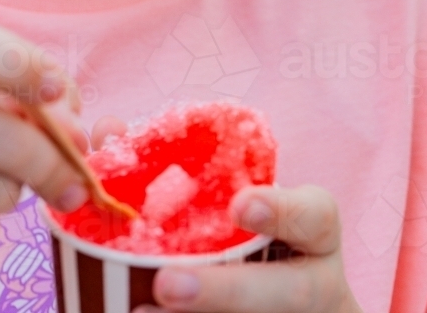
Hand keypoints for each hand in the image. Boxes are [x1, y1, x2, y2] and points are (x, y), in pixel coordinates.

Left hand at [135, 185, 362, 312]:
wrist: (278, 304)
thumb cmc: (242, 233)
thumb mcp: (234, 196)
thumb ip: (178, 164)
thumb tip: (110, 132)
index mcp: (312, 232)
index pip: (316, 215)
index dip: (282, 210)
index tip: (241, 204)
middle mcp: (311, 285)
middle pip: (287, 293)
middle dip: (227, 291)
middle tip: (166, 283)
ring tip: (140, 312)